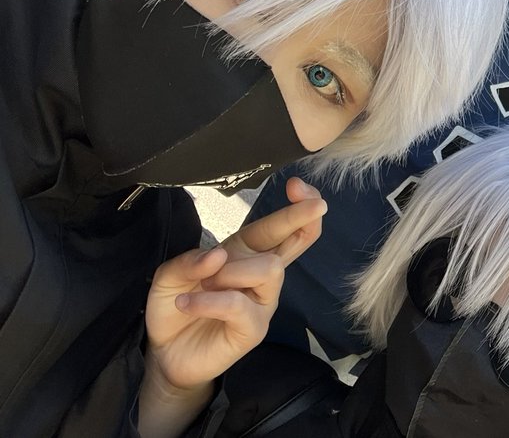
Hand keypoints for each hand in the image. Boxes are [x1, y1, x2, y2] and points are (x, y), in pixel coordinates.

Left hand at [146, 178, 326, 390]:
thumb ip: (189, 260)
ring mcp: (262, 302)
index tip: (297, 184)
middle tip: (314, 205)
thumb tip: (218, 255)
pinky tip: (186, 303)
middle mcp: (261, 274)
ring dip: (232, 271)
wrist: (165, 354)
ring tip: (203, 284)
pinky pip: (239, 305)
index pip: (279, 227)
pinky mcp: (254, 329)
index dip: (295, 206)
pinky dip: (209, 300)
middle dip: (302, 218)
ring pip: (269, 269)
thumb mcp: (169, 276)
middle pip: (296, 241)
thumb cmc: (176, 307)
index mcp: (245, 253)